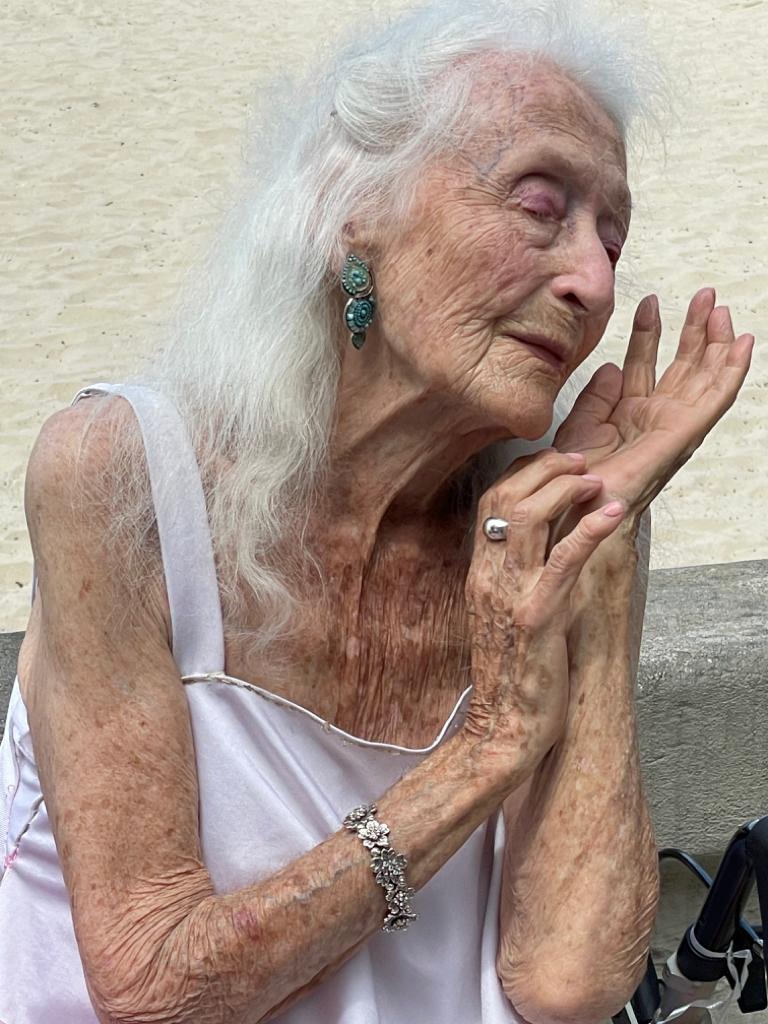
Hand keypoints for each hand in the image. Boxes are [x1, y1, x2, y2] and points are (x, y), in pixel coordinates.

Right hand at [463, 450, 627, 771]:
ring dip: (566, 488)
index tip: (555, 461)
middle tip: (580, 461)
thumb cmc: (512, 672)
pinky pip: (561, 561)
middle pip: (506, 498)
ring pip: (528, 518)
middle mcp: (487, 577)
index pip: (491, 502)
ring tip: (596, 480)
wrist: (503, 726)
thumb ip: (513, 576)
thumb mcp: (503, 614)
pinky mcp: (536, 617)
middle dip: (546, 469)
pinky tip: (611, 512)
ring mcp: (509, 595)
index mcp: (479, 574)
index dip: (523, 472)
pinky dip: (589, 530)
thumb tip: (540, 542)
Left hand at [552, 289, 753, 536]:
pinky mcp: (685, 432)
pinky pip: (716, 397)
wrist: (580, 501)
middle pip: (683, 365)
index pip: (644, 364)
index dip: (650, 332)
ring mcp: (674, 424)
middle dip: (694, 329)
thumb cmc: (577, 476)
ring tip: (720, 308)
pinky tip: (742, 344)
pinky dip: (732, 370)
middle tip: (704, 296)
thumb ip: (597, 394)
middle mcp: (656, 417)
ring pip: (705, 375)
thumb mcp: (581, 423)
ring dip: (716, 341)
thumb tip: (611, 367)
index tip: (650, 302)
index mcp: (630, 413)